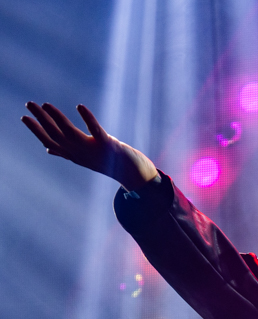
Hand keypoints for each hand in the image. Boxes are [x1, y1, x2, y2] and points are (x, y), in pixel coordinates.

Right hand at [21, 102, 157, 191]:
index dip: (36, 131)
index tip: (23, 117)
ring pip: (69, 133)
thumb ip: (66, 152)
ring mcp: (93, 150)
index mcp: (74, 155)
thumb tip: (47, 149)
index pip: (50, 142)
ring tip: (45, 104)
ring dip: (56, 118)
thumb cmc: (110, 163)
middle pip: (56, 135)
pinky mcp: (108, 145)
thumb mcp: (84, 157)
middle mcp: (80, 154)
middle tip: (29, 103)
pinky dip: (88, 118)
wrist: (135, 176)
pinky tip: (80, 106)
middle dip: (41, 120)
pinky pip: (96, 131)